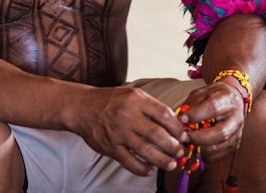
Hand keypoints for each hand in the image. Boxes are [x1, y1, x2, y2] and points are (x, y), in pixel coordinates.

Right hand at [67, 85, 185, 175]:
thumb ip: (152, 107)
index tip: (183, 136)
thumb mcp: (132, 94)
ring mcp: (118, 132)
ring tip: (171, 164)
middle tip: (180, 152)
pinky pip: (129, 162)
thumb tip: (176, 123)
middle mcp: (127, 115)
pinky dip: (142, 168)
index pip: (163, 114)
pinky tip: (150, 170)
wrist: (82, 107)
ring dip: (162, 160)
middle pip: (157, 134)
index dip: (177, 127)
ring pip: (145, 150)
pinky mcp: (110, 147)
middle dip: (173, 146)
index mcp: (136, 99)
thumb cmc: (111, 101)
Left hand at [179, 81, 246, 164]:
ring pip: (219, 147)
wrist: (232, 101)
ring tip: (187, 143)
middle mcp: (235, 118)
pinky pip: (218, 156)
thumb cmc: (214, 96)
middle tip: (183, 136)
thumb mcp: (201, 93)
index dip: (196, 115)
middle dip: (198, 137)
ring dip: (199, 148)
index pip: (213, 108)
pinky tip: (195, 148)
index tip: (182, 119)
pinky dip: (204, 155)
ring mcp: (236, 134)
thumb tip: (179, 119)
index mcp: (228, 100)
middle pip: (220, 133)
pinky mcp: (233, 146)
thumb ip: (191, 105)